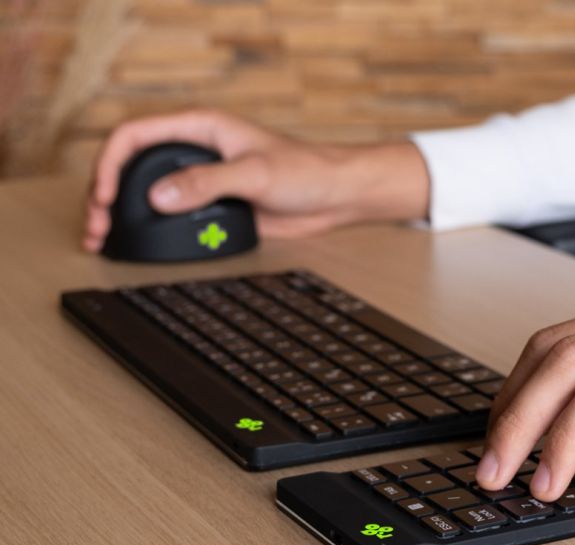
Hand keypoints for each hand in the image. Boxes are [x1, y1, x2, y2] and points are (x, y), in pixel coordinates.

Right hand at [83, 108, 429, 250]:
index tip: (106, 196)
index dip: (110, 164)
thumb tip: (159, 196)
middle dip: (106, 193)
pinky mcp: (214, 205)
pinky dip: (152, 227)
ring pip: (148, 191)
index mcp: (200, 127)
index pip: (136, 136)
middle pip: (133, 165)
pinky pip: (173, 213)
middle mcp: (195, 150)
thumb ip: (206, 182)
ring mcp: (202, 179)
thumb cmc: (306, 171)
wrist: (334, 196)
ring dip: (124, 213)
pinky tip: (141, 241)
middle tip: (96, 226)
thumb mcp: (254, 173)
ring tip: (104, 237)